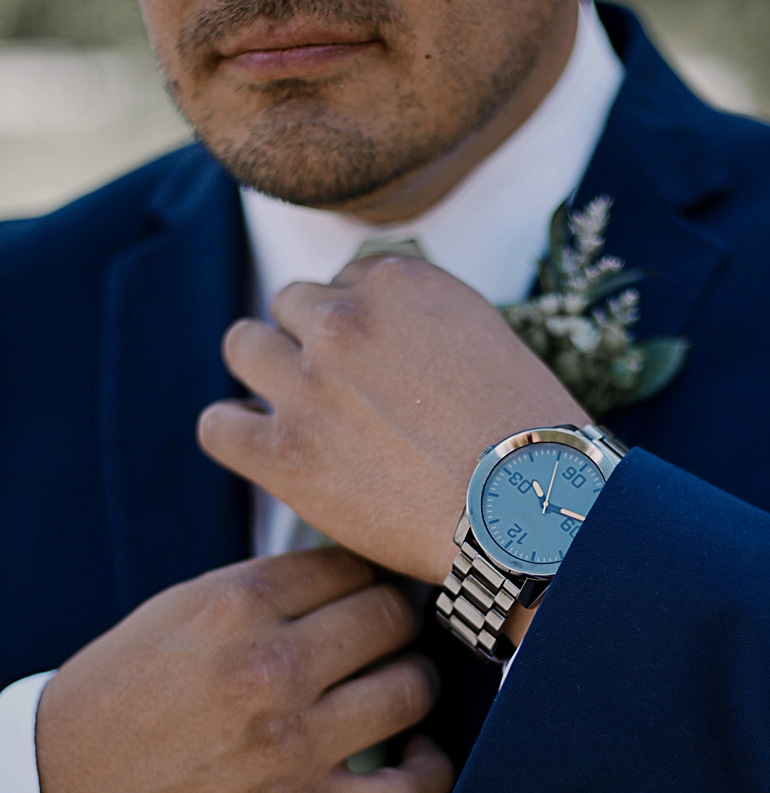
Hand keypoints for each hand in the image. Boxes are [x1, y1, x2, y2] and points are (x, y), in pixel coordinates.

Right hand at [35, 547, 452, 792]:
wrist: (66, 790)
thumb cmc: (127, 693)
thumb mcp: (181, 609)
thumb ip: (264, 586)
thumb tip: (353, 564)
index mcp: (236, 605)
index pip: (350, 565)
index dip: (371, 573)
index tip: (375, 587)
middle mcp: (270, 668)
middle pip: (392, 617)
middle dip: (400, 620)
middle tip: (394, 632)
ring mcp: (292, 743)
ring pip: (413, 689)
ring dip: (417, 683)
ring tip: (401, 683)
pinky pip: (409, 791)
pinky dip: (431, 770)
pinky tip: (419, 751)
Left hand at [197, 255, 589, 585]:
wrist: (528, 513)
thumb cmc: (527, 439)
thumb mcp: (487, 339)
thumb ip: (424, 322)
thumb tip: (386, 335)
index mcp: (399, 282)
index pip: (345, 278)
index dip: (357, 322)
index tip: (375, 361)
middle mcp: (344, 321)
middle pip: (291, 305)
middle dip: (310, 343)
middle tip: (341, 392)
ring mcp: (308, 386)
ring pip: (242, 348)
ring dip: (266, 374)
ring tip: (296, 413)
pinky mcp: (284, 454)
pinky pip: (217, 426)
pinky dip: (234, 432)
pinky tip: (262, 447)